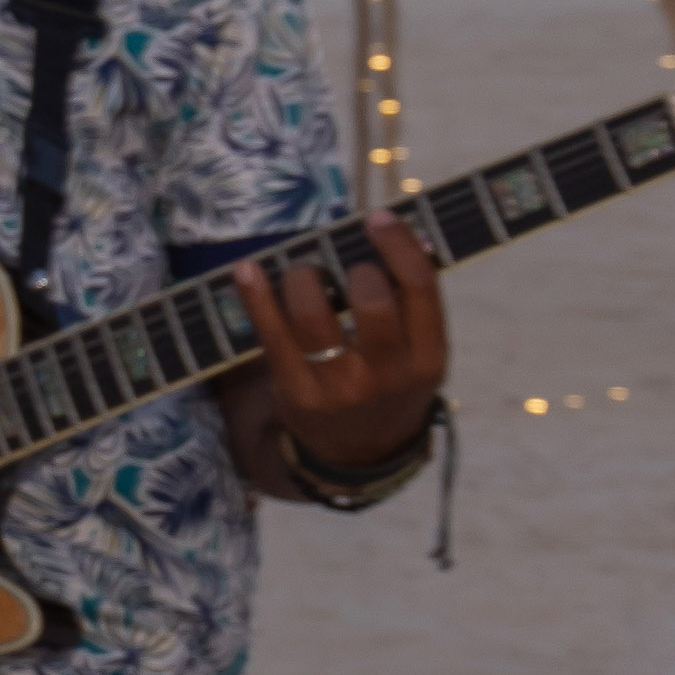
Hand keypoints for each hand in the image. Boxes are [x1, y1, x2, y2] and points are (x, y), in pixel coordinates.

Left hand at [229, 221, 448, 478]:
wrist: (359, 457)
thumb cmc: (389, 385)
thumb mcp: (418, 355)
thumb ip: (411, 305)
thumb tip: (401, 233)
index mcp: (428, 357)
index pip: (419, 288)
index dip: (398, 244)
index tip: (378, 217)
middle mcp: (388, 374)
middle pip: (370, 299)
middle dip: (352, 268)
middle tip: (341, 269)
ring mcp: (340, 386)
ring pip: (314, 312)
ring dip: (304, 277)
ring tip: (305, 276)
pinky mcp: (297, 393)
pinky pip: (271, 335)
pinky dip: (256, 295)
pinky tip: (246, 269)